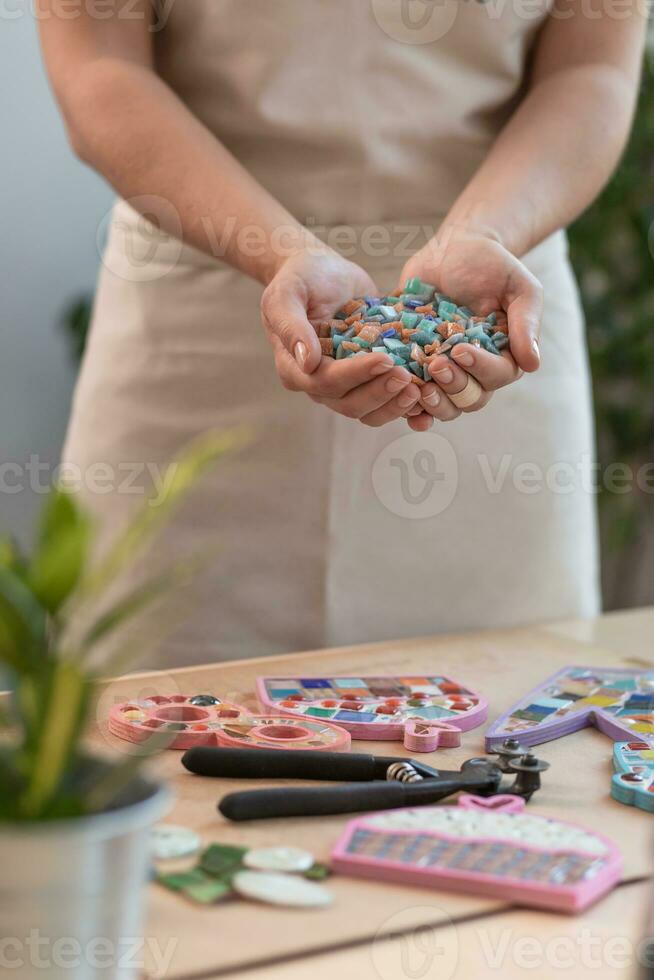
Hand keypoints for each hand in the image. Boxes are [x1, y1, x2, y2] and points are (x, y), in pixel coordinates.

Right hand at [261, 248, 420, 425]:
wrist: (323, 272)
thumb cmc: (301, 279)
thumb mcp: (286, 293)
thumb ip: (290, 325)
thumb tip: (307, 361)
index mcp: (295, 369)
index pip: (326, 382)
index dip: (356, 375)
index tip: (384, 359)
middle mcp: (319, 384)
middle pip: (350, 403)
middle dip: (380, 393)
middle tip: (408, 376)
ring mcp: (346, 385)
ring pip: (369, 411)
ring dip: (394, 405)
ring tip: (420, 389)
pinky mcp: (368, 379)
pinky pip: (386, 402)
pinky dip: (405, 406)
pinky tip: (426, 398)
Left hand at [399, 231, 542, 430]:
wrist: (453, 249)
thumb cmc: (492, 266)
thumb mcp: (518, 287)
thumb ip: (525, 323)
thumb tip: (533, 364)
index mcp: (504, 355)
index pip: (497, 375)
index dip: (479, 368)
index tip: (460, 350)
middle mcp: (476, 371)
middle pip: (470, 398)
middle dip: (453, 386)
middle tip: (435, 365)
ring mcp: (446, 370)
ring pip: (445, 405)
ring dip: (432, 403)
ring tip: (417, 387)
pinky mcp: (418, 366)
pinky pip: (415, 397)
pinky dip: (409, 407)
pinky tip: (401, 403)